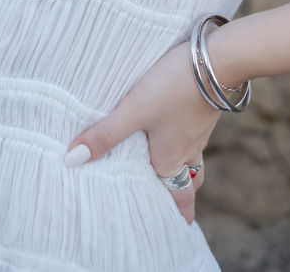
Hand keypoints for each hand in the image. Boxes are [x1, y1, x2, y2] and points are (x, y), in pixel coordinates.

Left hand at [64, 41, 220, 223]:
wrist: (216, 61)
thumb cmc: (175, 88)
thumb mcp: (134, 111)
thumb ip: (106, 134)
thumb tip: (73, 160)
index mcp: (171, 159)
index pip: (177, 197)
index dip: (177, 214)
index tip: (176, 229)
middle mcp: (188, 150)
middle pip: (187, 182)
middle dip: (180, 195)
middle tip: (173, 206)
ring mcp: (198, 130)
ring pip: (192, 159)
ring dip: (185, 169)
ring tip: (173, 171)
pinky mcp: (203, 110)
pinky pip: (195, 136)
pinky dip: (186, 142)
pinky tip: (174, 128)